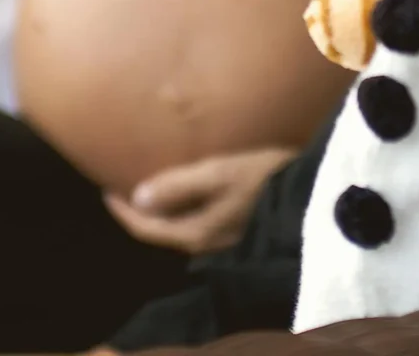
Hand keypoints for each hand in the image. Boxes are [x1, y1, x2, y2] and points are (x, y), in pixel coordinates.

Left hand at [104, 146, 296, 253]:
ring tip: (151, 188)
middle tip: (124, 186)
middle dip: (140, 212)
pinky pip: (197, 224)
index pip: (146, 227)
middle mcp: (205, 245)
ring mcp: (223, 242)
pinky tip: (187, 195)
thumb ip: (178, 185)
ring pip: (179, 229)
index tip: (105, 188)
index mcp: (195, 232)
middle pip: (160, 232)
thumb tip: (137, 196)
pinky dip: (181, 210)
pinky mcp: (238, 231)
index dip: (122, 210)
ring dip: (161, 212)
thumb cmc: (264, 179)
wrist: (312, 195)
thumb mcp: (219, 174)